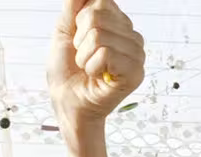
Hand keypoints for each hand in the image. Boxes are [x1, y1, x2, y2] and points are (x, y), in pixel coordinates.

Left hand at [48, 0, 144, 130]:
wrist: (67, 102)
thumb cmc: (66, 71)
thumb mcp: (64, 31)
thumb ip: (73, 6)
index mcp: (117, 22)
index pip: (100, 1)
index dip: (80, 21)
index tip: (79, 40)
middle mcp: (131, 34)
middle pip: (97, 16)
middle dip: (80, 40)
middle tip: (83, 58)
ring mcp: (136, 52)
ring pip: (99, 35)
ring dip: (84, 57)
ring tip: (89, 69)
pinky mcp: (135, 71)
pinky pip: (106, 54)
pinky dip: (92, 67)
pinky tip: (97, 77)